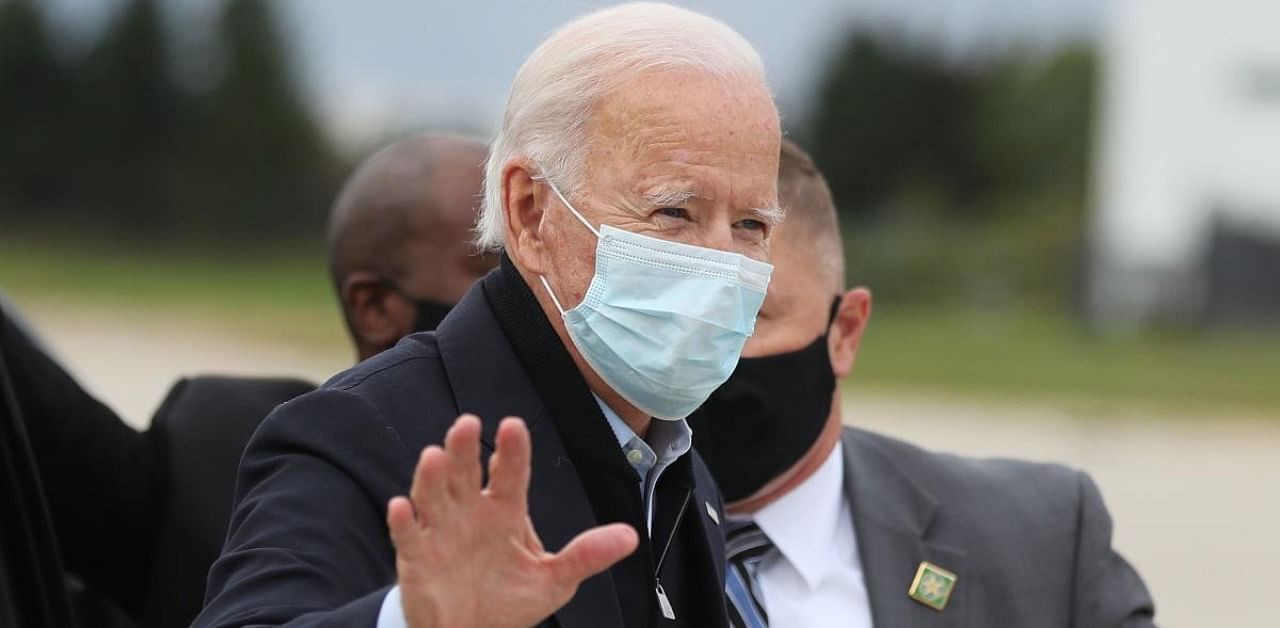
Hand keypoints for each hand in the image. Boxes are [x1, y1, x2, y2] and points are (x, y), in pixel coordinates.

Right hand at [387, 414, 637, 627]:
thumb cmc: (510, 600)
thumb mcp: (554, 579)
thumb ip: (587, 555)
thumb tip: (631, 537)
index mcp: (505, 511)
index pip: (510, 473)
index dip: (511, 451)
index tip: (513, 426)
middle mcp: (471, 512)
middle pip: (465, 473)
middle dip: (464, 449)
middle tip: (468, 423)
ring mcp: (440, 532)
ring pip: (433, 496)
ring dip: (431, 477)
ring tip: (434, 456)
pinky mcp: (416, 558)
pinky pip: (406, 537)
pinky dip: (402, 522)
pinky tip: (401, 507)